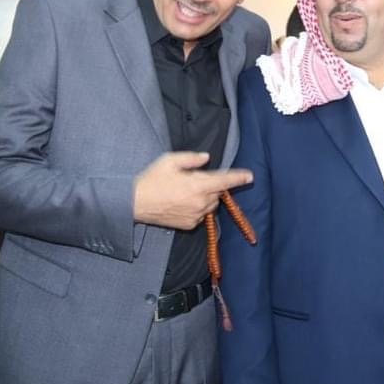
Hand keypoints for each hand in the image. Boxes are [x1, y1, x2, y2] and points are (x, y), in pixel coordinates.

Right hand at [133, 152, 252, 229]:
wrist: (134, 203)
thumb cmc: (151, 180)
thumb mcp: (170, 161)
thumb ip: (192, 159)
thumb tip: (206, 158)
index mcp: (198, 185)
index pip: (225, 181)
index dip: (238, 178)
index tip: (250, 176)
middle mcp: (200, 202)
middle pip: (217, 193)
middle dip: (211, 185)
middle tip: (193, 179)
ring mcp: (195, 215)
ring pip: (210, 204)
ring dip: (205, 197)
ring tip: (184, 191)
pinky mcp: (189, 224)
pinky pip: (200, 214)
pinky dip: (196, 208)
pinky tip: (180, 203)